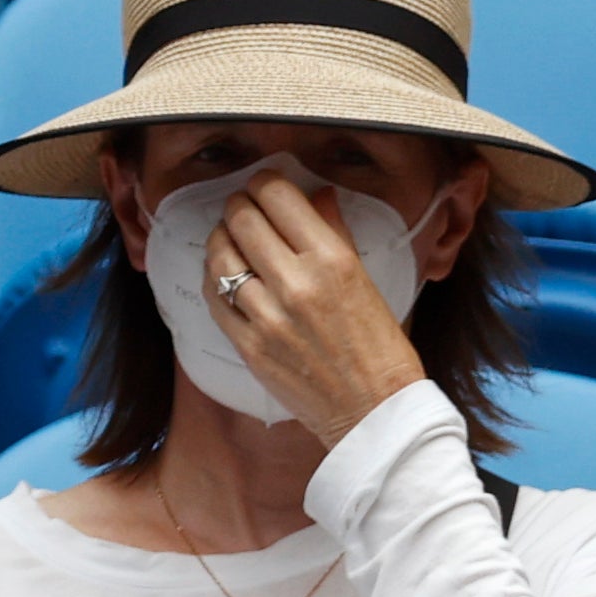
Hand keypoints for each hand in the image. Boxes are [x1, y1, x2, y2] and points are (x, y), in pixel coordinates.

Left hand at [200, 174, 434, 448]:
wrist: (376, 414)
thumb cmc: (382, 350)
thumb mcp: (368, 283)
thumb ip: (336, 234)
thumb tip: (316, 196)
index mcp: (332, 261)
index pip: (276, 196)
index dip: (265, 183)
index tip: (266, 189)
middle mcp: (296, 284)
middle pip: (241, 218)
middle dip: (239, 206)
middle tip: (245, 211)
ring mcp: (267, 317)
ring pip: (219, 253)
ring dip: (221, 239)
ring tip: (232, 241)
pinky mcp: (248, 347)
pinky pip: (213, 296)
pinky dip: (214, 278)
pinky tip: (226, 277)